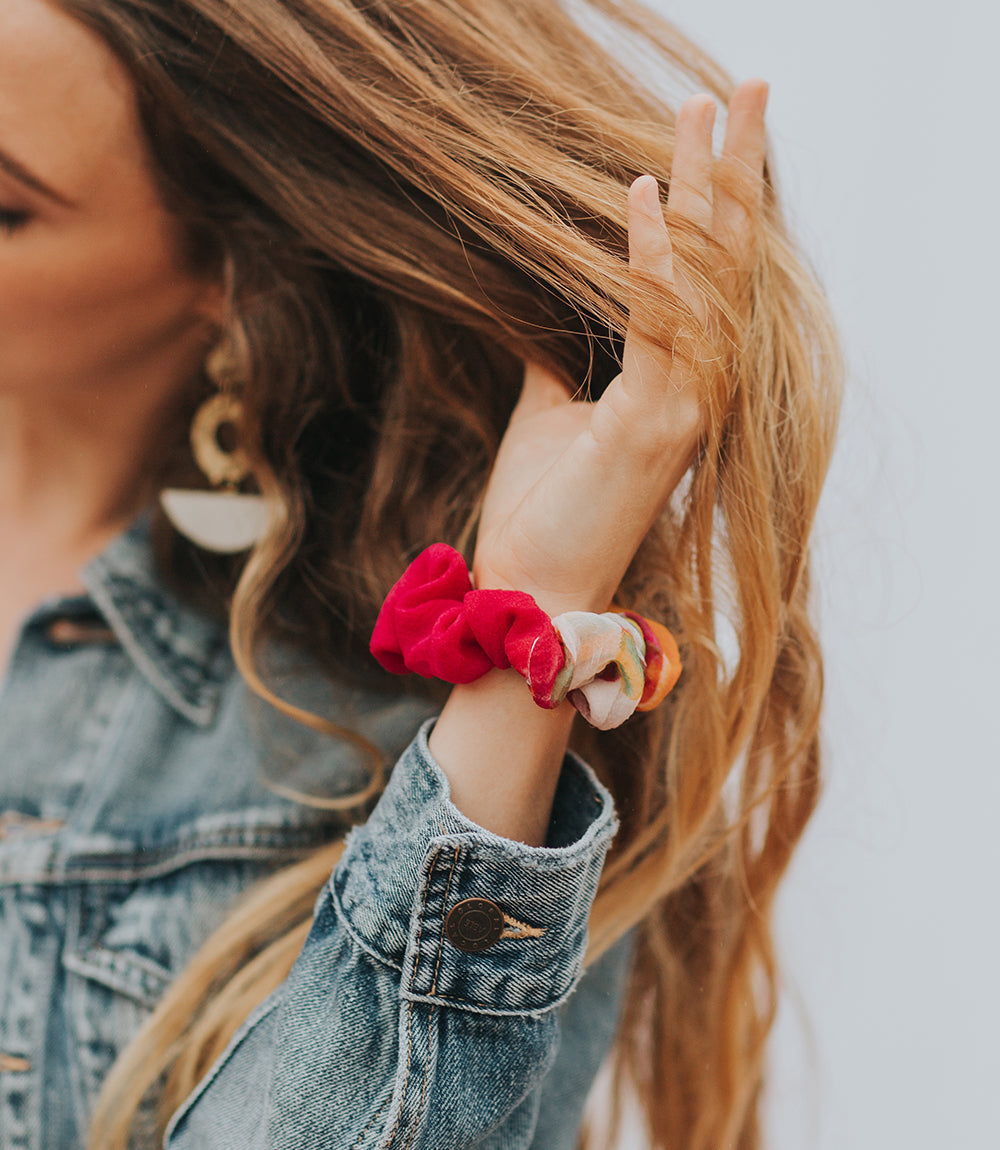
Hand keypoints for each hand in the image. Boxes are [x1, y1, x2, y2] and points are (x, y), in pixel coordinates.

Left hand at [474, 79, 769, 615]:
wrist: (530, 585)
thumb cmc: (541, 505)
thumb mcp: (549, 408)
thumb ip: (562, 354)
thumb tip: (548, 305)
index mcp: (674, 382)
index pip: (707, 274)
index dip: (714, 200)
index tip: (707, 129)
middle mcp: (694, 389)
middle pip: (725, 261)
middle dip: (733, 171)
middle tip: (746, 86)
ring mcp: (680, 408)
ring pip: (706, 280)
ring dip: (705, 190)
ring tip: (703, 110)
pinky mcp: (650, 426)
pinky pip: (656, 326)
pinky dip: (651, 258)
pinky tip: (643, 192)